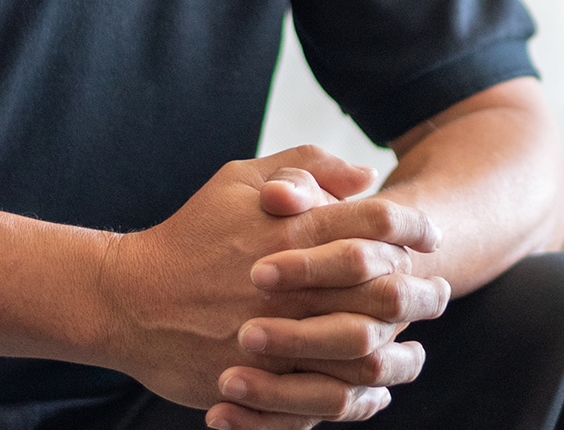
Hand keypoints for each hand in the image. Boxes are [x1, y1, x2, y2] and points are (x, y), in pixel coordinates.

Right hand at [93, 146, 447, 427]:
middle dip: (422, 293)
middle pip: (385, 290)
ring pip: (366, 349)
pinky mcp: (262, 379)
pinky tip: (378, 388)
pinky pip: (331, 395)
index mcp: (292, 230)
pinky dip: (363, 394)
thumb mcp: (240, 180)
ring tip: (415, 348)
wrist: (127, 301)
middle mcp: (293, 284)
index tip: (428, 239)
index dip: (414, 229)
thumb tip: (366, 174)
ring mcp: (278, 336)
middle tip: (436, 294)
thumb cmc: (192, 234)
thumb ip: (306, 168)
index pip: (379, 222)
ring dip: (401, 350)